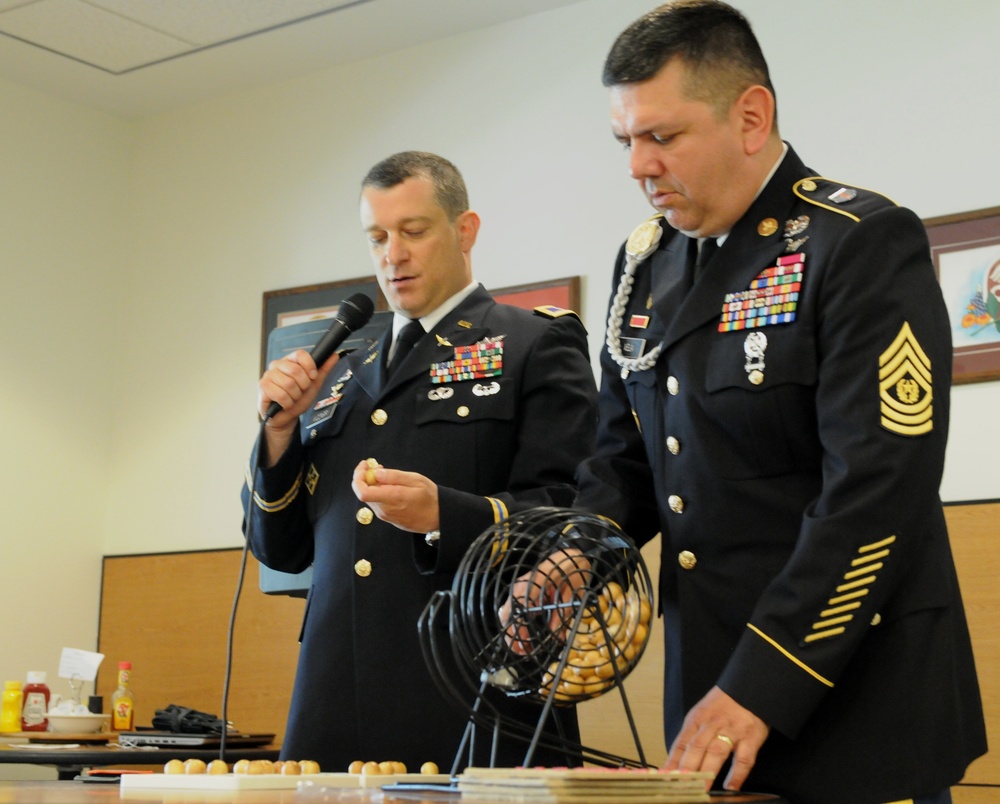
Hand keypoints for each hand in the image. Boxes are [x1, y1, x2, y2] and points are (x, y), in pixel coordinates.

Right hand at [257, 349, 338, 465]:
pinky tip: (285, 404)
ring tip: (292, 399)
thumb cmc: (298, 399)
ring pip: (289, 384)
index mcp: (290, 361)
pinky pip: (280, 395)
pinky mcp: (262, 387)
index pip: (300, 354)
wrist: (287, 417)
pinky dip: (287, 403)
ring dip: (295, 397)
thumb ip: (324, 369)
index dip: (310, 366)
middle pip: (296, 370)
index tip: (313, 377)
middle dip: (303, 386)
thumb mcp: (314, 384)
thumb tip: (335, 355)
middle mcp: (277, 365)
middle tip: (300, 392)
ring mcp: (268, 375)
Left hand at [351, 461, 439, 533]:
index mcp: (392, 498)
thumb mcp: (416, 480)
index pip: (362, 492)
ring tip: (384, 474)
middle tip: (376, 466)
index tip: (365, 465)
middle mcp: (385, 510)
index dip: (358, 477)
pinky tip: (389, 486)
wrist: (438, 517)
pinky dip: (377, 492)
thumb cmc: (430, 497)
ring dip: (371, 484)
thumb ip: (394, 476)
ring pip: (370, 497)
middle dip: (365, 477)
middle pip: (363, 493)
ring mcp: (385, 516)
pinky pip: (377, 503)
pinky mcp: (387, 518)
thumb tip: (376, 473)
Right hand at [498, 549, 590, 654]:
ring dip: (514, 632)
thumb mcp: (571, 596)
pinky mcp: (523, 593)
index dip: (519, 632)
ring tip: (524, 648)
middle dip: (512, 636)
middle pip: (507, 615)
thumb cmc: (572, 573)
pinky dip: (518, 624)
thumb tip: (556, 638)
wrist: (572, 557)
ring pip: (508, 614)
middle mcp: (521, 588)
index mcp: (531, 586)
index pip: (517, 612)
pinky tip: (527, 636)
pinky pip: (515, 610)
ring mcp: (520, 589)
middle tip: (524, 652)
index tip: (526, 647)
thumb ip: (562, 615)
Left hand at [665, 686, 768, 791]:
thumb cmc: (723, 705)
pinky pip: (744, 758)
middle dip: (687, 769)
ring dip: (708, 772)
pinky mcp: (750, 737)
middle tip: (681, 786)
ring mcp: (732, 731)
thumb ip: (691, 736)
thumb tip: (676, 761)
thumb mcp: (702, 714)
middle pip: (696, 747)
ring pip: (716, 752)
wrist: (748, 688)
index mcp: (696, 719)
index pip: (681, 744)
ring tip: (702, 789)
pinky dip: (737, 774)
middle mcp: (712, 725)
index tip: (665, 777)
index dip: (672, 762)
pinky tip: (731, 786)